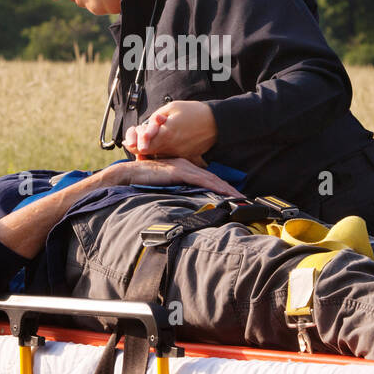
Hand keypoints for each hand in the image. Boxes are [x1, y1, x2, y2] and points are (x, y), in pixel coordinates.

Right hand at [107, 157, 240, 197]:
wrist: (129, 174)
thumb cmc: (143, 182)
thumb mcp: (164, 188)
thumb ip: (176, 193)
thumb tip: (186, 207)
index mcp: (184, 169)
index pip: (207, 180)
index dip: (222, 189)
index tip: (234, 199)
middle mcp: (187, 166)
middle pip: (213, 179)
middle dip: (230, 190)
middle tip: (245, 201)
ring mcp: (184, 167)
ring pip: (211, 179)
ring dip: (227, 190)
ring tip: (240, 199)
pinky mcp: (179, 171)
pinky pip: (202, 180)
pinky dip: (215, 187)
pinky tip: (224, 193)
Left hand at [123, 101, 217, 160]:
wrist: (216, 122)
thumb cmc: (194, 112)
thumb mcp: (171, 108)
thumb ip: (154, 120)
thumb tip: (143, 128)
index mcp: (166, 134)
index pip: (142, 146)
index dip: (134, 143)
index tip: (132, 139)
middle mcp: (172, 148)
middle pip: (148, 153)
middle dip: (142, 146)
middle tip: (142, 138)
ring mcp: (179, 155)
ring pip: (158, 156)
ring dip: (154, 149)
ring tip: (158, 138)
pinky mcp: (187, 158)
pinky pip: (171, 158)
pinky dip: (166, 153)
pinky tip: (169, 143)